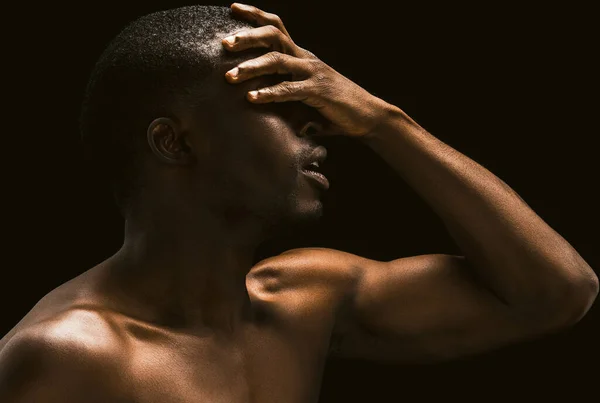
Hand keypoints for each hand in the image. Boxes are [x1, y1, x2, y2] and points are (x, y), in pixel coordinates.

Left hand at [222, 3, 390, 137]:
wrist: (368, 116)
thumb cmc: (335, 107)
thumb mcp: (306, 93)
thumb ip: (285, 91)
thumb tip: (259, 101)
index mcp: (302, 56)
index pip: (276, 27)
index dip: (254, 15)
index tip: (232, 8)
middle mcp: (306, 59)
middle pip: (273, 36)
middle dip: (247, 37)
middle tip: (224, 43)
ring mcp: (313, 73)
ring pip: (277, 60)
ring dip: (251, 67)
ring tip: (230, 76)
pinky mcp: (318, 91)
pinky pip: (289, 89)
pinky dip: (269, 93)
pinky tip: (252, 98)